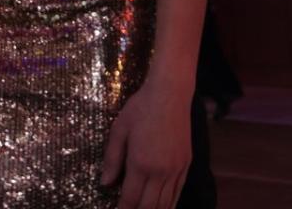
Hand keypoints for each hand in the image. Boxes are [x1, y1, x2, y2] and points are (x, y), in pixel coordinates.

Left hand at [101, 82, 190, 208]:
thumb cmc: (140, 109)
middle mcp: (161, 172)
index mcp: (141, 164)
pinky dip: (170, 204)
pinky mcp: (186, 165)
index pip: (131, 198)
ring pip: (166, 203)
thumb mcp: (118, 130)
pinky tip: (163, 207)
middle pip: (149, 206)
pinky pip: (178, 192)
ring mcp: (176, 170)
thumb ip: (112, 160)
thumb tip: (105, 183)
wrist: (170, 95)